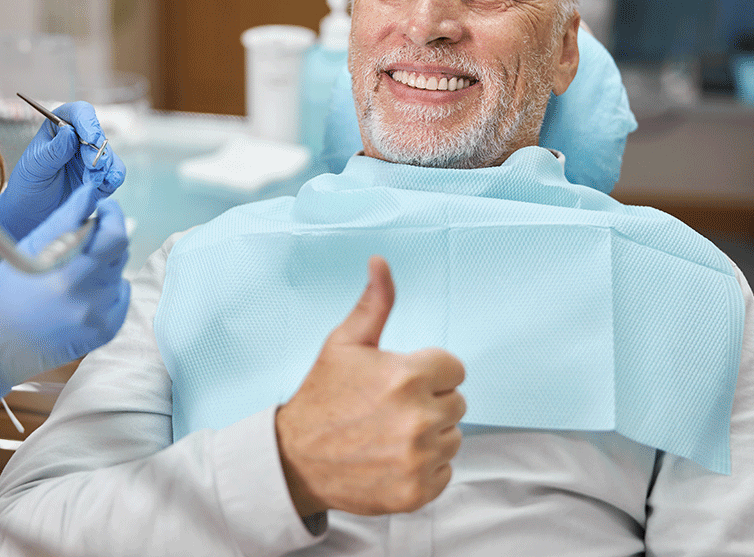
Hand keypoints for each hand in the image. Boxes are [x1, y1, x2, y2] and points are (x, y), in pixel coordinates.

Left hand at [0, 101, 125, 270]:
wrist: (32, 213)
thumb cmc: (28, 185)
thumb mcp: (35, 166)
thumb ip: (53, 151)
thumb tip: (70, 132)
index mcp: (59, 127)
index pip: (78, 113)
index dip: (87, 122)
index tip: (90, 138)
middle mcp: (79, 139)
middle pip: (98, 134)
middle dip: (96, 150)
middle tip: (91, 166)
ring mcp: (91, 158)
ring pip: (109, 154)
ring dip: (104, 167)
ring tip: (90, 182)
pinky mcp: (102, 176)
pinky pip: (115, 172)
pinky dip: (113, 178)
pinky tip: (104, 185)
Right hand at [0, 183, 130, 423]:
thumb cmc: (7, 292)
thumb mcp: (29, 249)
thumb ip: (66, 219)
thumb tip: (92, 192)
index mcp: (67, 275)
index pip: (115, 236)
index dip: (113, 216)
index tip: (103, 209)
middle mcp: (88, 300)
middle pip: (119, 252)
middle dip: (105, 238)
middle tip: (80, 241)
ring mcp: (100, 318)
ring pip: (119, 272)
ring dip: (104, 263)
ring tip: (72, 272)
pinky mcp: (106, 331)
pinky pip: (120, 295)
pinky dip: (107, 287)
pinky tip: (80, 292)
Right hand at [274, 256, 465, 517]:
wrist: (296, 460)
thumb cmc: (323, 396)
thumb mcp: (344, 343)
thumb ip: (375, 303)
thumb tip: (381, 262)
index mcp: (407, 376)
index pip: (455, 369)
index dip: (428, 372)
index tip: (399, 382)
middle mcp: (418, 418)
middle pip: (457, 403)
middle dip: (429, 402)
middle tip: (390, 409)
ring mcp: (418, 458)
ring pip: (453, 438)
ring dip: (430, 436)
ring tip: (390, 434)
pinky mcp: (417, 492)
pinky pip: (446, 471)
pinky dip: (425, 468)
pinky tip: (392, 459)